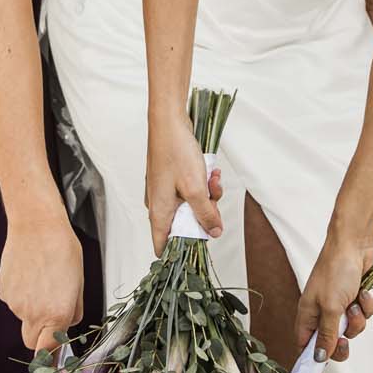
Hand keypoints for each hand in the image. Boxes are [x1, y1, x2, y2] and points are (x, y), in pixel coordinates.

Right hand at [0, 207, 85, 353]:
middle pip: (31, 341)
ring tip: (41, 279)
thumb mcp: (79, 282)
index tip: (52, 359)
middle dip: (41, 335)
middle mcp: (33, 313)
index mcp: (56, 314)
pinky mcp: (3, 290)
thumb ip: (72, 311)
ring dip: (32, 308)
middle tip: (50, 313)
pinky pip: (13, 301)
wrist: (36, 224)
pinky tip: (29, 273)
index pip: (48, 351)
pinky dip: (21, 293)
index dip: (50, 357)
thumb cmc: (62, 249)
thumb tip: (66, 326)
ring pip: (23, 318)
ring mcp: (14, 303)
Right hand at [146, 114, 223, 253]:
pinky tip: (210, 171)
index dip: (181, 252)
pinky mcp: (172, 179)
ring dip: (207, 196)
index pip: (163, 246)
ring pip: (191, 206)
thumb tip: (214, 233)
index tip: (200, 246)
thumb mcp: (195, 188)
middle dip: (204, 214)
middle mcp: (159, 204)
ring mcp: (165, 191)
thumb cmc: (176, 152)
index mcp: (159, 212)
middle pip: (184, 225)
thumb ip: (205, 214)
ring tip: (212, 179)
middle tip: (213, 200)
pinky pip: (190, 191)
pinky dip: (202, 184)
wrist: (168, 121)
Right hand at [295, 226, 372, 366]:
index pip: (305, 345)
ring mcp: (338, 305)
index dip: (311, 360)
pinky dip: (365, 305)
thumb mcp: (331, 307)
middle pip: (331, 342)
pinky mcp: (354, 298)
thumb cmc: (336, 270)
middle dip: (342, 341)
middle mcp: (321, 312)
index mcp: (307, 314)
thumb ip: (327, 334)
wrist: (354, 244)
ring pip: (351, 329)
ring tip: (354, 303)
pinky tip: (363, 292)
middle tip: (345, 339)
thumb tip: (319, 358)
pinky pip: (362, 315)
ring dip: (357, 319)